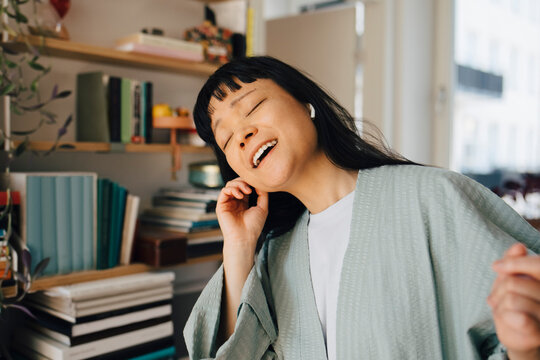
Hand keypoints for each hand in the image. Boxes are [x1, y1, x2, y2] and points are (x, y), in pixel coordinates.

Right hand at [217, 177, 268, 250]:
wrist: (244, 238)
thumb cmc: (253, 226)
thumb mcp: (262, 208)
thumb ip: (263, 195)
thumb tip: (260, 183)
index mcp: (243, 202)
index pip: (244, 186)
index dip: (250, 182)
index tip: (257, 184)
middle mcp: (234, 201)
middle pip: (236, 183)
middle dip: (244, 181)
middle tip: (250, 188)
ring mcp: (227, 203)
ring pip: (230, 184)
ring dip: (239, 184)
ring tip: (247, 191)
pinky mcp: (221, 205)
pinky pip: (224, 191)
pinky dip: (232, 189)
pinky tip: (240, 196)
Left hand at [488, 243, 539, 359]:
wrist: (517, 335)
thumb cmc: (514, 302)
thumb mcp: (510, 277)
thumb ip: (514, 260)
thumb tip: (519, 247)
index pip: (538, 265)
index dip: (515, 263)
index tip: (496, 266)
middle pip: (514, 282)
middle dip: (497, 289)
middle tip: (495, 298)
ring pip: (511, 299)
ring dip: (498, 304)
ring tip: (501, 309)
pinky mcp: (539, 333)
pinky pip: (517, 317)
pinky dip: (504, 315)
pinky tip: (506, 318)